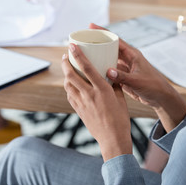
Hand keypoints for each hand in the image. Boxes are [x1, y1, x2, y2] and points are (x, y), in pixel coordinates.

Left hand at [61, 43, 131, 161]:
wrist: (112, 139)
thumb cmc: (120, 119)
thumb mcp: (121, 99)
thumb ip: (114, 85)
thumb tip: (110, 75)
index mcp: (102, 89)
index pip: (87, 68)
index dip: (78, 55)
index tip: (72, 45)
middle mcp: (90, 95)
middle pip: (71, 75)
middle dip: (65, 63)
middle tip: (64, 56)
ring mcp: (82, 103)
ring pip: (68, 85)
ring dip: (65, 75)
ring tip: (67, 69)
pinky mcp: (79, 110)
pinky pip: (70, 96)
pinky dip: (68, 87)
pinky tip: (71, 85)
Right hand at [88, 23, 185, 131]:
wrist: (161, 97)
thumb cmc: (153, 86)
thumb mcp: (137, 81)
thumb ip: (123, 77)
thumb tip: (108, 71)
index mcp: (133, 54)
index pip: (116, 40)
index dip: (103, 32)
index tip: (90, 26)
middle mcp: (128, 59)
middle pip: (110, 47)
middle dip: (97, 43)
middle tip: (82, 39)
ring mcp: (125, 68)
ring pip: (109, 59)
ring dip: (98, 56)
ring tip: (83, 54)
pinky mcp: (124, 77)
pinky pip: (110, 70)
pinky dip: (102, 69)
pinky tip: (92, 71)